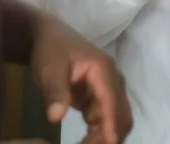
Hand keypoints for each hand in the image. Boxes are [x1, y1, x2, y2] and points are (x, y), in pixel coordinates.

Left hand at [31, 15, 131, 143]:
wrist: (48, 36)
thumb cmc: (50, 49)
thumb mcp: (49, 69)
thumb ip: (55, 92)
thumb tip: (55, 117)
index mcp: (104, 71)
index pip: (111, 103)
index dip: (111, 126)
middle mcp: (113, 80)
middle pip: (121, 115)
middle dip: (110, 135)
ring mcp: (109, 89)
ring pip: (116, 119)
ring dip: (104, 136)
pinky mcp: (101, 96)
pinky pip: (106, 119)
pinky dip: (99, 133)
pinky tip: (86, 142)